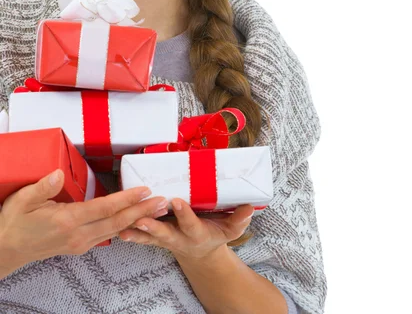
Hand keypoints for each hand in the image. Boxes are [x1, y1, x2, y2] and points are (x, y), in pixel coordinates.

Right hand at [0, 168, 168, 268]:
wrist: (6, 251)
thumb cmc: (13, 223)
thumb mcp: (22, 201)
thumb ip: (42, 187)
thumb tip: (57, 173)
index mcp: (67, 221)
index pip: (104, 208)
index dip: (126, 199)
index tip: (144, 190)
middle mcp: (78, 235)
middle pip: (117, 222)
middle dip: (142, 211)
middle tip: (163, 201)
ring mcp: (80, 243)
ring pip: (115, 230)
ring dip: (138, 219)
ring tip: (157, 210)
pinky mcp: (79, 246)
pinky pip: (107, 235)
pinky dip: (125, 227)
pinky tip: (135, 221)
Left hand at [118, 199, 253, 260]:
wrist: (200, 254)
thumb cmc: (214, 236)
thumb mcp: (230, 231)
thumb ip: (239, 220)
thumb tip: (250, 207)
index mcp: (196, 234)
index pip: (190, 223)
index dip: (184, 214)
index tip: (177, 200)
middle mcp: (178, 238)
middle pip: (164, 234)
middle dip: (153, 227)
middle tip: (142, 218)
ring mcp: (165, 240)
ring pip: (148, 237)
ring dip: (136, 231)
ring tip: (124, 227)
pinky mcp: (155, 239)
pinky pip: (140, 237)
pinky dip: (130, 234)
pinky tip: (117, 229)